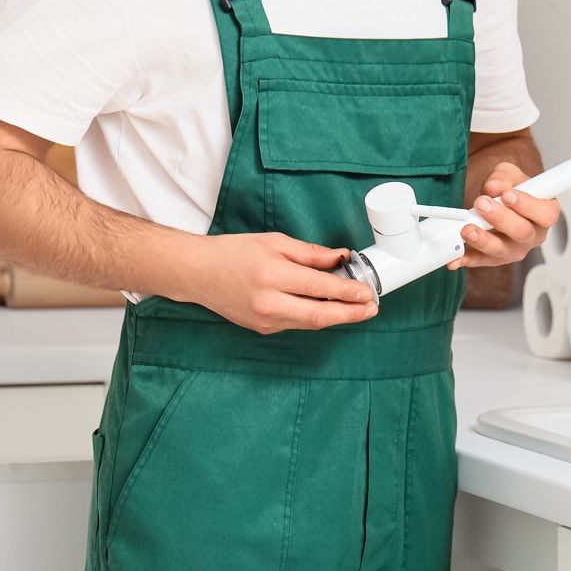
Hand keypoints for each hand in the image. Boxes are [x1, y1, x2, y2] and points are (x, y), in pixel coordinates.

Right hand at [180, 231, 377, 333]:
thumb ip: (310, 253)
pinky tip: (329, 307)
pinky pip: (296, 323)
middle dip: (350, 314)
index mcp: (272, 275)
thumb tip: (341, 258)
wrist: (198, 273)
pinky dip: (315, 316)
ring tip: (357, 308)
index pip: (320, 287)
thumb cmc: (234, 252)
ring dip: (336, 316)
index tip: (367, 292)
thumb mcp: (275, 242)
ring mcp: (264, 320)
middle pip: (319, 315)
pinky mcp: (262, 329)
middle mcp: (268, 302)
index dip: (348, 292)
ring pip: (310, 322)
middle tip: (371, 309)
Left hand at [448, 162, 559, 269]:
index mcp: (545, 214)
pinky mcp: (494, 258)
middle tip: (482, 204)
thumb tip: (494, 186)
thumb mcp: (510, 174)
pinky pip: (481, 260)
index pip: (545, 215)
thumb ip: (503, 177)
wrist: (497, 200)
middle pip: (522, 233)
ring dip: (482, 240)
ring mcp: (514, 249)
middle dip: (500, 218)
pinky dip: (466, 258)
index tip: (508, 195)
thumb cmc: (511, 188)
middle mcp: (533, 235)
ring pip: (502, 250)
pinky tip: (456, 256)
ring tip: (467, 229)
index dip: (528, 206)